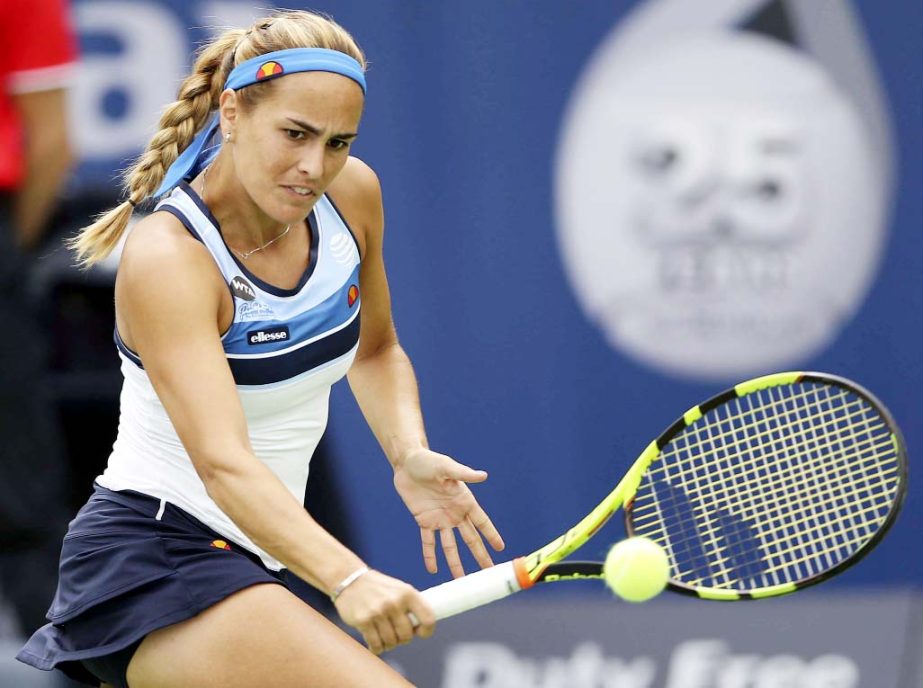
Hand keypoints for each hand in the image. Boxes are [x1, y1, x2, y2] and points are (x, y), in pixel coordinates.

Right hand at [333, 569, 435, 653]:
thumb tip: (421, 628)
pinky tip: (375, 642)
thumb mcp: (399, 588)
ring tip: (384, 636)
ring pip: (391, 642)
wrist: (349, 579)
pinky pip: (376, 645)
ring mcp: (378, 612)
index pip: (428, 619)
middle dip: (402, 639)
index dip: (427, 631)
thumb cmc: (378, 587)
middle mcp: (394, 602)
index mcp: (408, 593)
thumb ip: (410, 605)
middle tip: (396, 634)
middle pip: (407, 636)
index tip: (420, 632)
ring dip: (388, 644)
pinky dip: (377, 648)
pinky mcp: (363, 620)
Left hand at [393, 448, 504, 577]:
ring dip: (455, 562)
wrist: (406, 462)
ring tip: (460, 579)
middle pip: (470, 538)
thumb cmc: (429, 461)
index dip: (491, 535)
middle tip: (488, 572)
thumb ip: (463, 474)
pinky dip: (430, 555)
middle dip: (479, 554)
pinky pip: (428, 542)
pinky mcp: (424, 521)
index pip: (481, 521)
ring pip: (450, 545)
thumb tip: (483, 476)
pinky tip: (433, 569)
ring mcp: (440, 519)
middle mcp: (455, 513)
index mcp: (464, 500)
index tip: (501, 548)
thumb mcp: (446, 466)